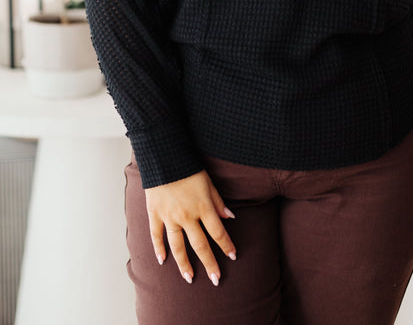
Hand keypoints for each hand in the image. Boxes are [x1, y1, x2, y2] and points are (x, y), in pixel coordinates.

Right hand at [145, 170, 236, 285]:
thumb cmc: (188, 168)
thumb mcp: (208, 182)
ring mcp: (169, 217)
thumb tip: (230, 217)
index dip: (226, 245)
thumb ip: (218, 201)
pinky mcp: (154, 214)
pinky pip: (156, 236)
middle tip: (216, 279)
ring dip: (185, 264)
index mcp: (202, 207)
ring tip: (190, 278)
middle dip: (209, 263)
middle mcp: (187, 216)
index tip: (233, 256)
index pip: (218, 232)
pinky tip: (163, 261)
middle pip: (200, 245)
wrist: (163, 157)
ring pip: (178, 246)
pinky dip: (159, 249)